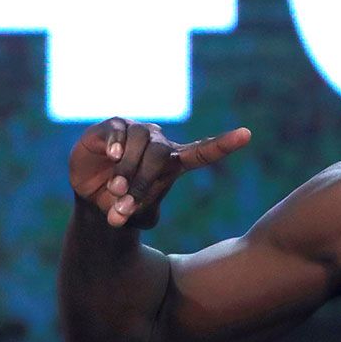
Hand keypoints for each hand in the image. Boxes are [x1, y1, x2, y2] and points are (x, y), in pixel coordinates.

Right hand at [69, 118, 250, 228]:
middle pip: (160, 154)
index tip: (246, 135)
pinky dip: (116, 144)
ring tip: (116, 189)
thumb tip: (120, 214)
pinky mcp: (113, 126)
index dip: (223, 144)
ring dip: (126, 169)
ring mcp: (136, 131)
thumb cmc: (123, 204)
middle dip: (142, 181)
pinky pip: (119, 131)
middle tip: (125, 202)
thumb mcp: (135, 215)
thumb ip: (134, 214)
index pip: (203, 151)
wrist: (93, 196)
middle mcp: (159, 143)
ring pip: (140, 141)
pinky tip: (112, 156)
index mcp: (175, 162)